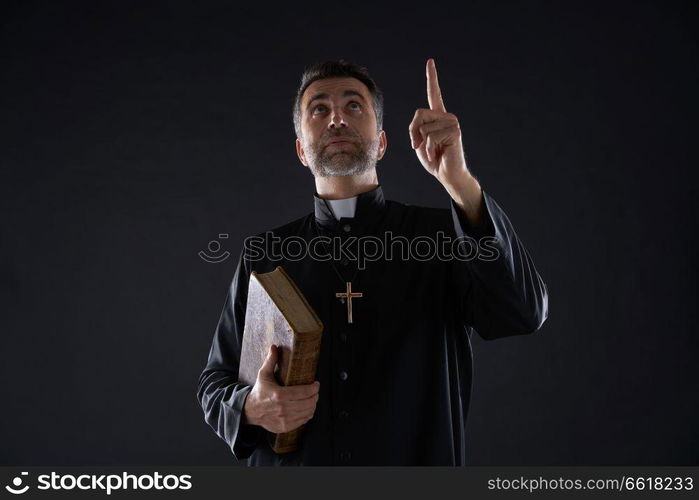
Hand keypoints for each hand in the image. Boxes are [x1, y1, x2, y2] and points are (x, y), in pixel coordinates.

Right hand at [243, 344, 319, 433]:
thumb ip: (270, 360)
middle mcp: (283, 408)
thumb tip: (274, 346)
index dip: (314, 388)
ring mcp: (284, 419)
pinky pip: (303, 421)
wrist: (250, 411)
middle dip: (315, 395)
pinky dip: (308, 414)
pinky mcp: (285, 427)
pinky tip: (307, 408)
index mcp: (279, 395)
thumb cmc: (259, 391)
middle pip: (308, 403)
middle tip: (315, 391)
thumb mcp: (263, 374)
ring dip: (313, 405)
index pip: (304, 392)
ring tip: (312, 398)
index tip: (316, 384)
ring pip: (308, 412)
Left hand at [409, 58, 483, 224]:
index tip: (430, 61)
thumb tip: (419, 121)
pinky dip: (429, 150)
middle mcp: (446, 116)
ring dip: (423, 144)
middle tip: (421, 146)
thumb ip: (416, 128)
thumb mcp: (419, 141)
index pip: (434, 93)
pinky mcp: (455, 131)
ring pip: (423, 128)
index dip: (432, 77)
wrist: (448, 174)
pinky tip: (437, 154)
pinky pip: (430, 137)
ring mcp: (452, 122)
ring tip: (433, 152)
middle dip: (414, 133)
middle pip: (418, 115)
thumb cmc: (434, 159)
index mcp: (438, 116)